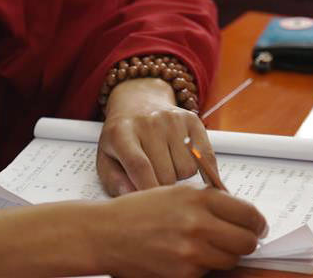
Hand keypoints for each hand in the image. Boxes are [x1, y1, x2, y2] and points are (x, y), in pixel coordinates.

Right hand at [95, 183, 267, 277]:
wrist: (106, 233)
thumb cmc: (136, 211)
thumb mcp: (174, 193)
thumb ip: (208, 202)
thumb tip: (239, 215)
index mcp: (198, 198)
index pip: (248, 214)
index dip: (257, 222)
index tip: (256, 226)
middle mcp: (198, 224)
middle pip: (247, 241)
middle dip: (246, 241)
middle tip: (239, 239)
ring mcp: (191, 252)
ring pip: (231, 260)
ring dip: (225, 255)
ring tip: (207, 247)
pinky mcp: (184, 274)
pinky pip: (208, 273)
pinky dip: (203, 267)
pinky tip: (186, 255)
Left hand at [97, 78, 217, 194]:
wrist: (137, 102)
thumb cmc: (122, 138)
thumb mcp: (106, 160)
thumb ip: (115, 182)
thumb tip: (132, 196)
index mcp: (121, 133)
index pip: (140, 166)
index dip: (148, 191)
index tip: (153, 210)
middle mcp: (148, 122)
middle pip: (166, 174)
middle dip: (162, 187)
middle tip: (154, 180)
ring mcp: (171, 119)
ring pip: (188, 169)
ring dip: (179, 177)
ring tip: (166, 167)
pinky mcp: (191, 119)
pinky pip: (206, 156)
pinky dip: (204, 171)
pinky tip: (194, 174)